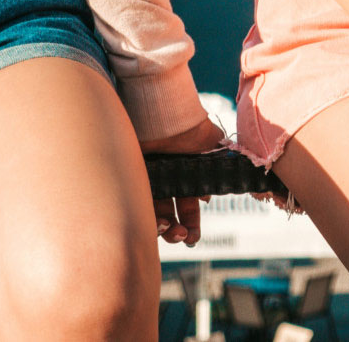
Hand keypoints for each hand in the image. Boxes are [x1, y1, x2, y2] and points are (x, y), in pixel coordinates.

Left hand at [141, 113, 229, 244]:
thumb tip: (214, 189)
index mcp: (183, 174)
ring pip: (151, 214)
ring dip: (163, 229)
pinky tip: (159, 221)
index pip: (187, 206)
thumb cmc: (189, 125)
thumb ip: (219, 161)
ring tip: (171, 229)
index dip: (191, 223)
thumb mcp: (211, 143)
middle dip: (178, 232)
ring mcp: (147, 179)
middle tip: (183, 236)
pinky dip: (146, 218)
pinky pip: (135, 205)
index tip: (193, 237)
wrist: (165, 111)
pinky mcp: (130, 179)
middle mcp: (164, 179)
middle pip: (169, 214)